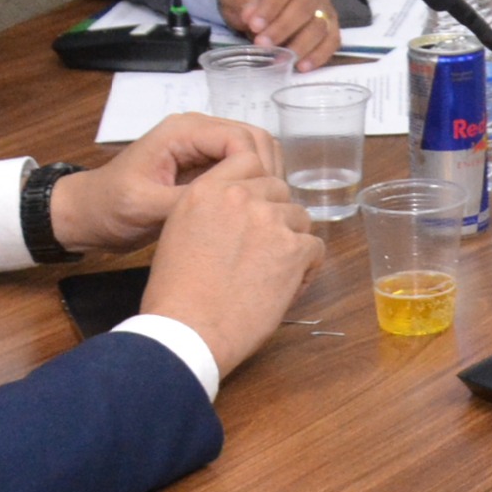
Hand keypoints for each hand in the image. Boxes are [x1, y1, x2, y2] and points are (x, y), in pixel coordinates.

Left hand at [52, 112, 276, 256]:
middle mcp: (198, 131)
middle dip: (267, 172)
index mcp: (183, 131)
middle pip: (256, 138)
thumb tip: (236, 203)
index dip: (256, 170)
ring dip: (264, 178)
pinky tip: (250, 210)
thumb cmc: (109, 208)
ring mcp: (203, 147)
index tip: (254, 204)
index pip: (241, 138)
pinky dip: (253, 184)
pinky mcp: (205, 165)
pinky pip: (242, 167)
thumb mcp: (146, 207)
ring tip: (261, 211)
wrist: (88, 214)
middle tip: (268, 208)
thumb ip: (191, 200)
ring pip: (255, 151)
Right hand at [133, 148, 322, 377]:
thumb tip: (234, 214)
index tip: (252, 212)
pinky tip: (284, 288)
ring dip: (291, 243)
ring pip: (300, 218)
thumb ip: (209, 211)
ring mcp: (269, 220)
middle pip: (279, 190)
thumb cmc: (176, 295)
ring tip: (270, 273)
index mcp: (207, 190)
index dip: (257, 189)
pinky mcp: (293, 249)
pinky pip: (315, 248)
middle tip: (262, 250)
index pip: (249, 162)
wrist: (187, 329)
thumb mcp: (178, 234)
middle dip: (275, 217)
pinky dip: (306, 269)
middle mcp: (240, 197)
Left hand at [218, 0, 340, 66]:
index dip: (271, 7)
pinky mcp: (330, 24)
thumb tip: (251, 14)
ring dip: (300, 45)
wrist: (255, 2)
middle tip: (262, 44)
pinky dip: (319, 54)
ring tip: (280, 59)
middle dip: (283, 28)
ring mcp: (324, 3)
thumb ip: (243, 0)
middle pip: (305, 6)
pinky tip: (302, 66)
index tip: (254, 26)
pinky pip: (332, 39)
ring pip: (321, 24)